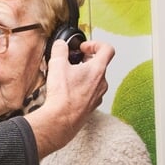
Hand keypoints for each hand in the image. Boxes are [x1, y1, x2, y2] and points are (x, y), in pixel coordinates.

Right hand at [23, 39, 113, 157]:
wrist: (61, 120)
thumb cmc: (62, 96)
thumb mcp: (57, 64)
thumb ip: (60, 49)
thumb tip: (60, 45)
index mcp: (97, 69)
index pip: (107, 49)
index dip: (96, 44)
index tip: (84, 48)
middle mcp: (102, 83)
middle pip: (100, 65)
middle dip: (86, 61)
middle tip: (73, 62)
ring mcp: (98, 96)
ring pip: (95, 80)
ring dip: (83, 75)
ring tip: (68, 77)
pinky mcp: (91, 107)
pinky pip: (90, 93)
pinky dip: (81, 88)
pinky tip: (68, 91)